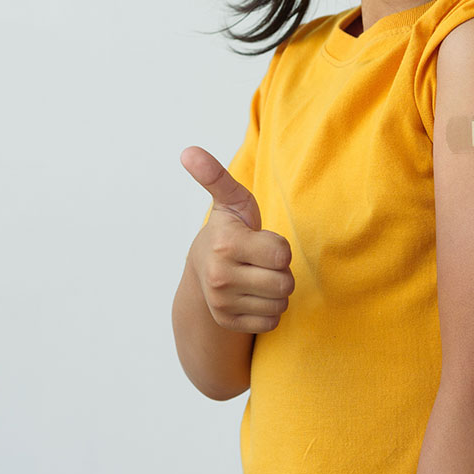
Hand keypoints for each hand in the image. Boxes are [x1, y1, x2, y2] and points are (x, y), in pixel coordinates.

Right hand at [180, 145, 294, 333]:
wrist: (204, 269)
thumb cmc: (229, 228)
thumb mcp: (229, 200)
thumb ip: (215, 175)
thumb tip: (189, 151)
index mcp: (225, 245)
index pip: (282, 254)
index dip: (279, 247)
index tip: (262, 241)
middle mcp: (220, 278)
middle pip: (284, 282)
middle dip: (281, 270)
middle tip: (262, 260)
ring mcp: (222, 303)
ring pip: (280, 302)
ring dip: (276, 290)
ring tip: (258, 275)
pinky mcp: (228, 322)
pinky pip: (272, 321)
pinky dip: (269, 309)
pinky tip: (254, 294)